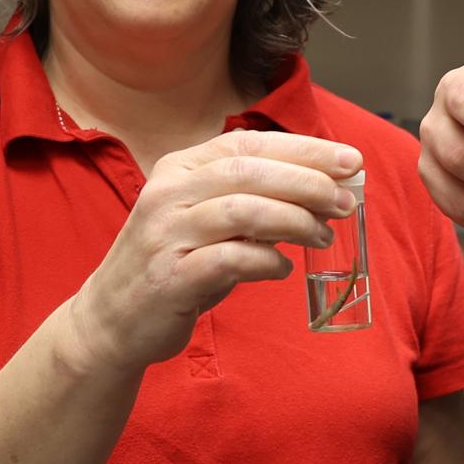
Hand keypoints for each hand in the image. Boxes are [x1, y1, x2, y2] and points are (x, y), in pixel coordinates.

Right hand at [71, 129, 364, 371]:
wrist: (113, 318)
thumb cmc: (176, 262)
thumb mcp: (211, 219)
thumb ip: (258, 199)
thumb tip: (329, 188)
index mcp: (180, 168)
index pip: (249, 144)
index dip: (304, 149)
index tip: (351, 161)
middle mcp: (169, 193)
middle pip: (250, 171)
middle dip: (308, 182)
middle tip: (345, 201)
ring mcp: (166, 234)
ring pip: (242, 210)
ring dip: (295, 220)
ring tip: (322, 235)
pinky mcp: (170, 277)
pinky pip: (230, 259)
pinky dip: (267, 261)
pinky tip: (282, 267)